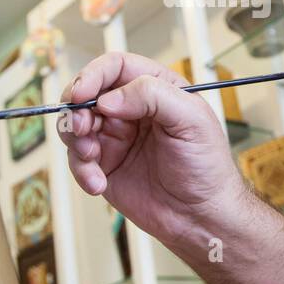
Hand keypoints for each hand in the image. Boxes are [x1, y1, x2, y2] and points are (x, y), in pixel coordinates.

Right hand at [57, 52, 247, 241]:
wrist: (201, 217)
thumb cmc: (207, 166)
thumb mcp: (191, 120)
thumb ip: (153, 96)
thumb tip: (108, 98)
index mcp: (155, 89)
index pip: (115, 67)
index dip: (93, 75)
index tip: (81, 93)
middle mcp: (131, 110)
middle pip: (87, 93)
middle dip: (76, 109)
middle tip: (82, 128)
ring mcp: (115, 138)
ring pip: (75, 125)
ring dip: (75, 139)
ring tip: (92, 156)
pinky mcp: (104, 166)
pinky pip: (77, 159)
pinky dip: (80, 170)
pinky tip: (98, 183)